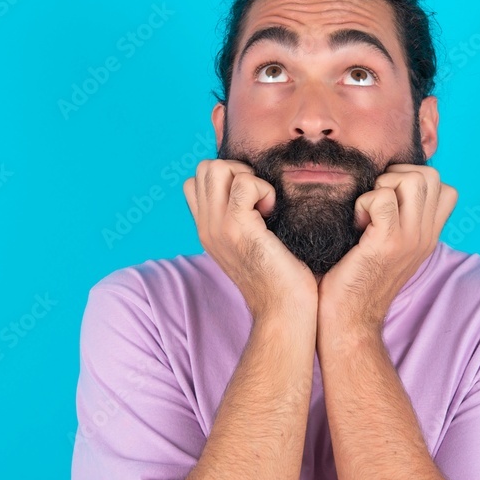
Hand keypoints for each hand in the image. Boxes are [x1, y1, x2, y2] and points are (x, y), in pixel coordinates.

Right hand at [184, 159, 317, 321]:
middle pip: (204, 168)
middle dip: (236, 170)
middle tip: (258, 198)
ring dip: (247, 177)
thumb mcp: (252, 246)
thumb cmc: (280, 280)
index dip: (226, 179)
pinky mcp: (237, 228)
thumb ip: (243, 221)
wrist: (283, 311)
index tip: (251, 200)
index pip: (196, 182)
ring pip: (216, 168)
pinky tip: (272, 211)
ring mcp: (217, 227)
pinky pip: (243, 183)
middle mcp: (206, 227)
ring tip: (263, 204)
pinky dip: (263, 189)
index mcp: (208, 230)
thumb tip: (256, 194)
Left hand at [317, 164, 456, 335]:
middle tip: (375, 201)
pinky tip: (356, 223)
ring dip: (382, 187)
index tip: (389, 200)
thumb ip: (396, 222)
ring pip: (412, 180)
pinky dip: (365, 202)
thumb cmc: (357, 283)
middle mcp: (426, 236)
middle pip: (430, 176)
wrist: (350, 321)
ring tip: (367, 212)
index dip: (414, 180)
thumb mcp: (388, 250)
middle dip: (397, 176)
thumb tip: (383, 188)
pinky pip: (383, 198)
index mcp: (428, 236)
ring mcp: (411, 239)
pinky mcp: (388, 243)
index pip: (445, 189)